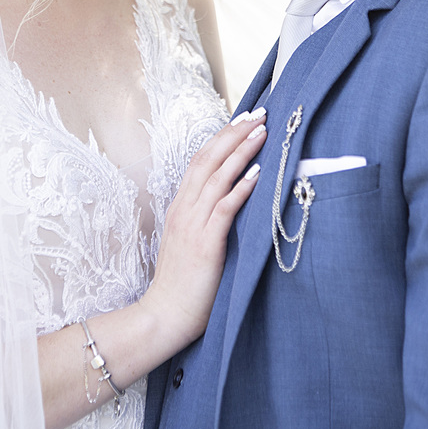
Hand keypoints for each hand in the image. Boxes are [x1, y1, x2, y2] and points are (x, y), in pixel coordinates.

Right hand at [139, 109, 266, 349]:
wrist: (164, 315)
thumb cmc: (183, 284)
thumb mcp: (191, 242)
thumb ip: (205, 219)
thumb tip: (231, 199)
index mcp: (180, 206)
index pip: (201, 160)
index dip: (222, 136)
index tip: (243, 119)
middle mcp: (184, 208)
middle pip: (209, 158)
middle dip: (234, 133)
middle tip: (258, 113)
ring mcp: (192, 224)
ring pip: (217, 176)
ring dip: (241, 152)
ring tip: (263, 132)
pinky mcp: (205, 243)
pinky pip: (224, 208)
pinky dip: (241, 188)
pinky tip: (258, 173)